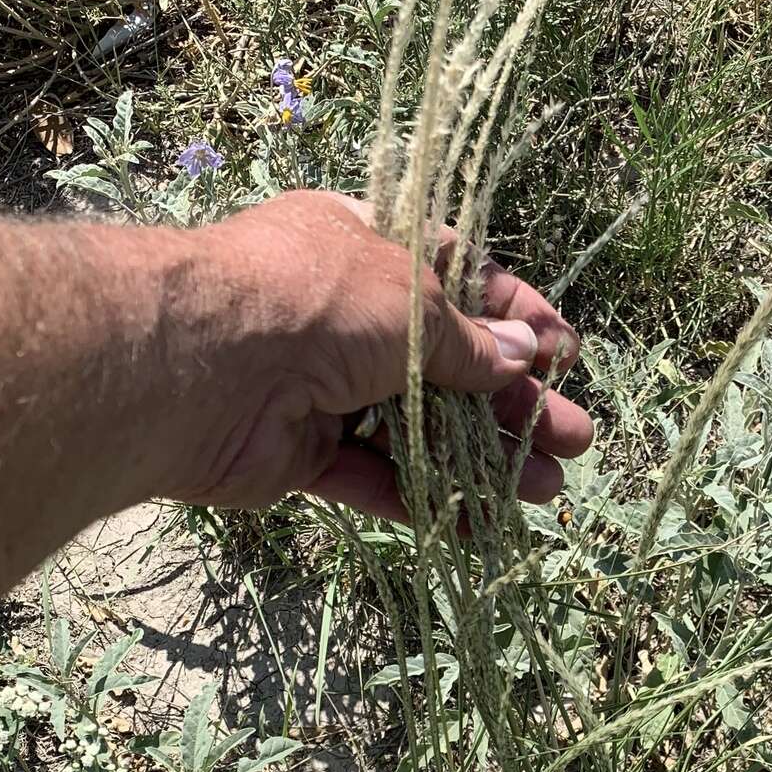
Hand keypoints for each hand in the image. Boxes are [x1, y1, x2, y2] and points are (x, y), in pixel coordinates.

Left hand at [163, 190, 592, 520]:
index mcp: (368, 246)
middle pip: (447, 364)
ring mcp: (319, 386)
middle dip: (514, 403)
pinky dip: (424, 499)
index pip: (458, 278)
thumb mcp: (415, 304)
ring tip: (544, 491)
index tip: (565, 357)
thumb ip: (471, 341)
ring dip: (480, 458)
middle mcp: (344, 313)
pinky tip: (479, 525)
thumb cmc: (318, 301)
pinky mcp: (299, 453)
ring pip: (415, 426)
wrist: (197, 363)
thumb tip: (524, 355)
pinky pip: (372, 476)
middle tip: (574, 440)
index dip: (516, 318)